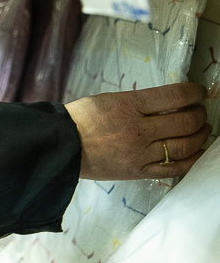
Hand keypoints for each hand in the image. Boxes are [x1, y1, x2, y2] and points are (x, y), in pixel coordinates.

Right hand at [65, 83, 211, 180]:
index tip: (199, 91)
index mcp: (128, 106)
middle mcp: (138, 130)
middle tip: (200, 111)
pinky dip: (193, 159)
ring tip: (201, 129)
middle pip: (184, 122)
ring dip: (200, 135)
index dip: (194, 92)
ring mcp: (140, 153)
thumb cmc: (80, 119)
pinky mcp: (139, 171)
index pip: (174, 96)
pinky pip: (174, 167)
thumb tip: (167, 102)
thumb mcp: (108, 99)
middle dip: (199, 114)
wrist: (61, 147)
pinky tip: (199, 151)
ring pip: (184, 145)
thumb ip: (137, 101)